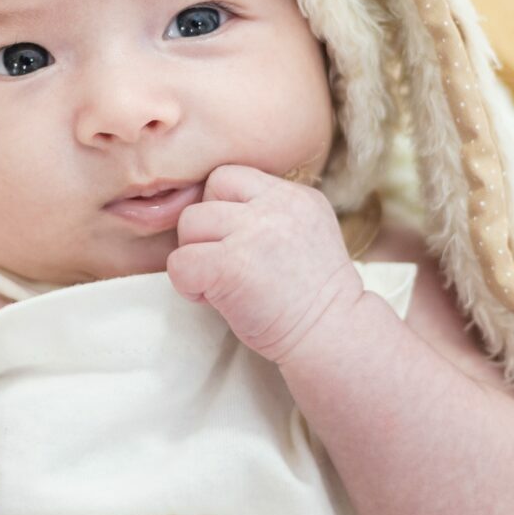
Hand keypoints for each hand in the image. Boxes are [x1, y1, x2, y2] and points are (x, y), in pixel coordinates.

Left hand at [166, 163, 363, 365]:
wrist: (333, 338)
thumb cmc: (311, 298)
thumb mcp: (304, 235)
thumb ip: (268, 214)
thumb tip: (214, 209)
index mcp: (296, 197)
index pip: (232, 177)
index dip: (222, 207)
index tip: (235, 242)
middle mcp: (277, 206)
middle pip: (208, 193)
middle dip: (206, 230)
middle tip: (223, 263)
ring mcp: (254, 233)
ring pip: (189, 222)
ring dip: (195, 254)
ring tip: (220, 284)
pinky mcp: (231, 265)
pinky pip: (180, 261)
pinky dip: (186, 284)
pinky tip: (211, 299)